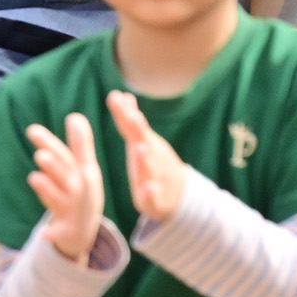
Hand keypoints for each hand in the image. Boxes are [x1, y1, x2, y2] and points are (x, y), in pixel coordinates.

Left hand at [24, 113, 104, 260]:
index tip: (54, 122)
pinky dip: (52, 235)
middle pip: (67, 176)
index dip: (60, 141)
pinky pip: (59, 234)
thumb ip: (79, 144)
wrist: (85, 231)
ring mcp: (73, 212)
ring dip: (48, 191)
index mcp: (85, 174)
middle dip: (56, 165)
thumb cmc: (81, 192)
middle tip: (41, 154)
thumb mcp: (84, 169)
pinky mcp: (65, 231)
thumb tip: (75, 115)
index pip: (71, 155)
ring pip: (60, 201)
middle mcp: (80, 191)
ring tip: (34, 178)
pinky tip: (44, 234)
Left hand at [105, 91, 189, 220]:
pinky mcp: (157, 201)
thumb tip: (122, 95)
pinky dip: (151, 192)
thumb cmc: (154, 163)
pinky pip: (154, 197)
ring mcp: (156, 178)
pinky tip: (148, 187)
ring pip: (150, 169)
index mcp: (145, 145)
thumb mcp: (143, 141)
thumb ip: (130, 120)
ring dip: (146, 159)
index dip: (124, 112)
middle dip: (138, 129)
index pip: (132, 126)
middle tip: (133, 116)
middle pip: (144, 142)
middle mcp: (152, 159)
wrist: (181, 195)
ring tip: (141, 148)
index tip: (114, 97)